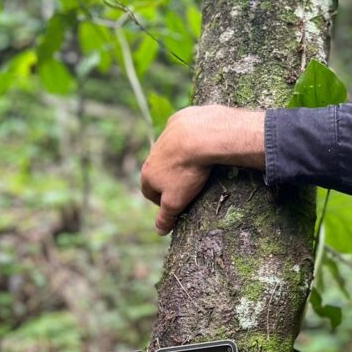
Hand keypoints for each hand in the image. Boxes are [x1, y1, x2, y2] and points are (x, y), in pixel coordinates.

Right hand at [141, 105, 265, 234]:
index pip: (148, 192)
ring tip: (196, 166)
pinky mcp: (180, 120)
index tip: (173, 205)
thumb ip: (166, 217)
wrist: (200, 135)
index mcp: (148, 173)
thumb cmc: (187, 172)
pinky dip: (191, 140)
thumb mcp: (176, 201)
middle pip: (158, 170)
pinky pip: (183, 133)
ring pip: (170, 151)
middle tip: (186, 186)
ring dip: (179, 159)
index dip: (160, 201)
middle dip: (169, 179)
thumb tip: (158, 231)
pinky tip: (203, 144)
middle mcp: (153, 153)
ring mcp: (165, 135)